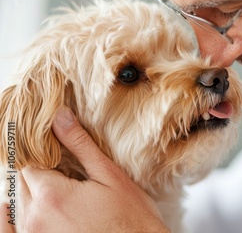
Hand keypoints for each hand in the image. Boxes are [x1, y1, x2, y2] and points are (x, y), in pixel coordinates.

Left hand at [17, 107, 169, 232]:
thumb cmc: (132, 218)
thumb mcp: (110, 176)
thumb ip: (80, 146)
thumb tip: (59, 116)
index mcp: (52, 195)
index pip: (29, 163)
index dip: (44, 154)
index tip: (59, 152)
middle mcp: (36, 218)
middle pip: (22, 183)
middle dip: (39, 174)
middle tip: (63, 170)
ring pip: (19, 205)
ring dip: (34, 194)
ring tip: (60, 191)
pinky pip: (13, 229)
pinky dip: (13, 219)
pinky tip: (25, 210)